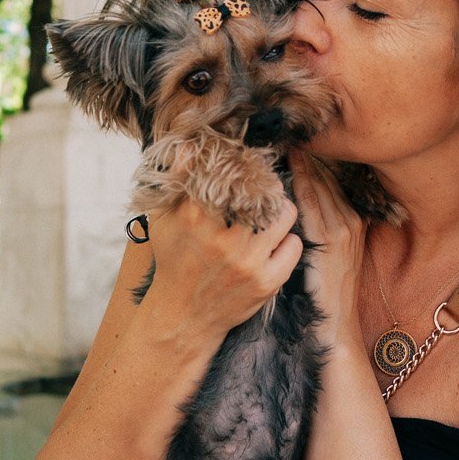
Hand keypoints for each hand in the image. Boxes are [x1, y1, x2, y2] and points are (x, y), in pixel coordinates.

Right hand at [140, 149, 302, 341]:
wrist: (183, 316)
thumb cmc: (174, 259)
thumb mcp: (164, 218)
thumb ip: (176, 180)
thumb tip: (191, 143)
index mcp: (195, 216)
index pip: (232, 173)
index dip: (247, 164)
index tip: (250, 164)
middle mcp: (223, 238)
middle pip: (266, 190)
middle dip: (268, 186)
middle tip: (264, 189)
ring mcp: (247, 262)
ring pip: (286, 215)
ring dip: (282, 210)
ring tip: (271, 213)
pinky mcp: (266, 283)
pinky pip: (294, 246)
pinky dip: (288, 240)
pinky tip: (275, 242)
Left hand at [287, 148, 367, 350]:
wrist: (335, 328)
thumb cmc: (320, 295)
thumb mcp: (321, 255)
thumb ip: (310, 227)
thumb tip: (282, 203)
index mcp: (350, 220)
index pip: (326, 180)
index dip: (307, 159)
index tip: (284, 139)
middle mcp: (350, 219)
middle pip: (323, 176)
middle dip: (302, 154)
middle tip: (278, 130)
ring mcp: (343, 229)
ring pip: (317, 184)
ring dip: (299, 162)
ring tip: (276, 139)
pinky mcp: (331, 241)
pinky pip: (310, 204)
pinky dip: (297, 184)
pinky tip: (282, 169)